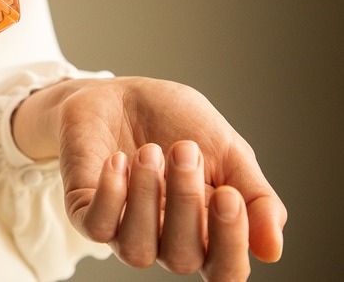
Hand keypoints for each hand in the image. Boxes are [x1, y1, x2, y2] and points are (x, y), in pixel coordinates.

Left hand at [11, 76, 286, 280]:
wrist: (121, 92)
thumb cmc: (177, 123)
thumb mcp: (228, 152)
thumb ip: (256, 198)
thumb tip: (271, 250)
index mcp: (205, 231)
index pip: (225, 270)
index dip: (230, 244)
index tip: (228, 194)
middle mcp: (164, 239)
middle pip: (183, 258)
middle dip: (186, 202)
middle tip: (185, 149)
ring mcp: (122, 228)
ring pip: (137, 251)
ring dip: (146, 199)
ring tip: (149, 151)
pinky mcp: (84, 210)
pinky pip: (97, 227)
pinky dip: (110, 196)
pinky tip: (118, 160)